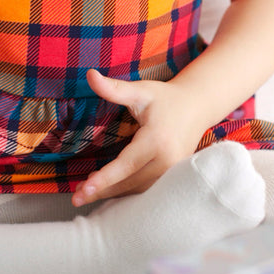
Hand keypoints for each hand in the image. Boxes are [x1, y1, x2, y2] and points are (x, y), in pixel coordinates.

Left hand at [71, 70, 210, 206]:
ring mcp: (172, 171)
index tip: (85, 189)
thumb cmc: (166, 98)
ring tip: (86, 195)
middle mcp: (167, 160)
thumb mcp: (140, 91)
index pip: (126, 164)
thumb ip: (114, 88)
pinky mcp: (173, 176)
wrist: (197, 106)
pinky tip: (109, 191)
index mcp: (157, 140)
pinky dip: (127, 192)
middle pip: (130, 181)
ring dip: (113, 193)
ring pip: (138, 189)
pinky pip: (147, 188)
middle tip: (76, 198)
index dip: (105, 178)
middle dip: (102, 191)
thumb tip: (89, 75)